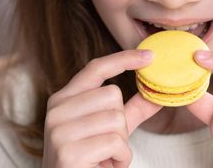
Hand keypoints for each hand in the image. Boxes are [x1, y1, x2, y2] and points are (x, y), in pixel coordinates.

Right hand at [42, 50, 161, 167]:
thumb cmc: (89, 161)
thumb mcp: (110, 130)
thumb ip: (130, 110)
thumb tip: (156, 92)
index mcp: (63, 99)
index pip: (95, 68)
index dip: (123, 59)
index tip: (149, 56)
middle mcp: (56, 110)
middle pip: (112, 94)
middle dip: (121, 123)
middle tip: (108, 144)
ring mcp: (59, 131)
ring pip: (116, 119)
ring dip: (121, 144)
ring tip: (106, 157)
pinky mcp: (68, 152)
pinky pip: (114, 143)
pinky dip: (120, 158)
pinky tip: (105, 166)